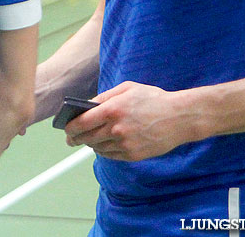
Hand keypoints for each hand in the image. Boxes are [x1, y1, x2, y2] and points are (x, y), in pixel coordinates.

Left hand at [61, 81, 197, 161]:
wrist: (180, 117)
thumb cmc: (153, 99)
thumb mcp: (127, 88)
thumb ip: (104, 97)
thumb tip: (86, 106)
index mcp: (113, 109)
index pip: (82, 122)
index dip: (70, 127)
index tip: (65, 128)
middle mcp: (116, 129)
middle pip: (86, 138)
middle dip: (75, 138)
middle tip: (70, 138)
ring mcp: (125, 144)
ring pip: (97, 148)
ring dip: (90, 144)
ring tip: (88, 139)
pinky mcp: (133, 155)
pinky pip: (111, 155)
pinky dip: (104, 150)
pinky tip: (104, 144)